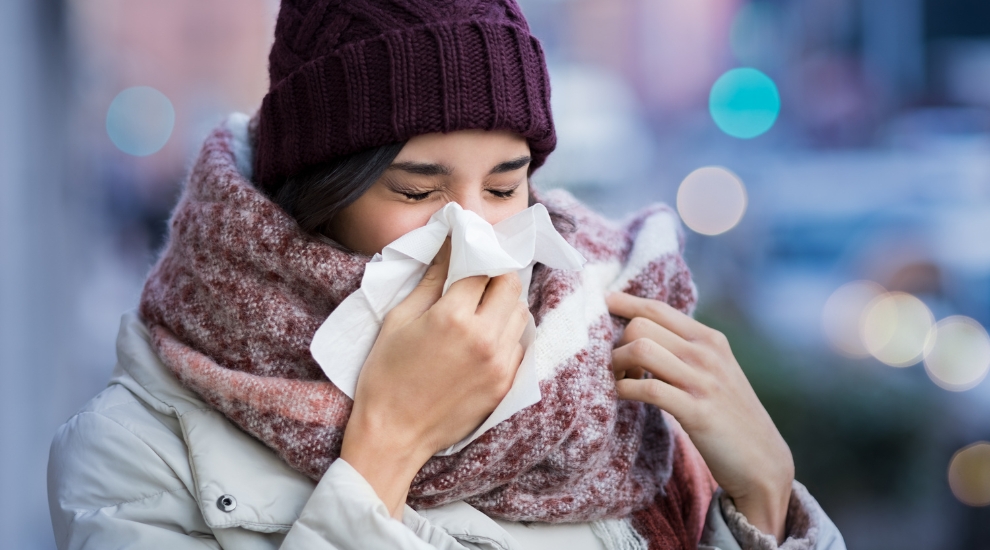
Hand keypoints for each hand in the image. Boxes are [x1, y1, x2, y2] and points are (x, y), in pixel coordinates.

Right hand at [340, 240, 529, 517]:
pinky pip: (519, 345)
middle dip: (495, 276)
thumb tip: (448, 247)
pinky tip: (484, 339)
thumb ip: (430, 281)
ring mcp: (500, 363)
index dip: (475, 256)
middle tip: (477, 281)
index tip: (468, 253)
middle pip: (510, 286)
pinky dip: (507, 335)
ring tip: (481, 310)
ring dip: (505, 304)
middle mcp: (485, 337)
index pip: (482, 268)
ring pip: (521, 314)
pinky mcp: (505, 384)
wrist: (394, 435)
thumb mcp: (399, 319)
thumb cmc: (386, 376)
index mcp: (454, 316)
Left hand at [607, 291, 793, 542]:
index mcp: (709, 339)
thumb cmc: (728, 415)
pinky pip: (647, 388)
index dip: (624, 303)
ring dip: (616, 365)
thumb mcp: (713, 371)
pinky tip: (622, 396)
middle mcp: (706, 353)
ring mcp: (703, 381)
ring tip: (619, 381)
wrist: (762, 460)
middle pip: (640, 326)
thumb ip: (685, 349)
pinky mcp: (697, 412)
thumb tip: (641, 330)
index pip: (657, 307)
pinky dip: (624, 390)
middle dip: (617, 343)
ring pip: (640, 349)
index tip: (602, 302)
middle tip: (617, 367)